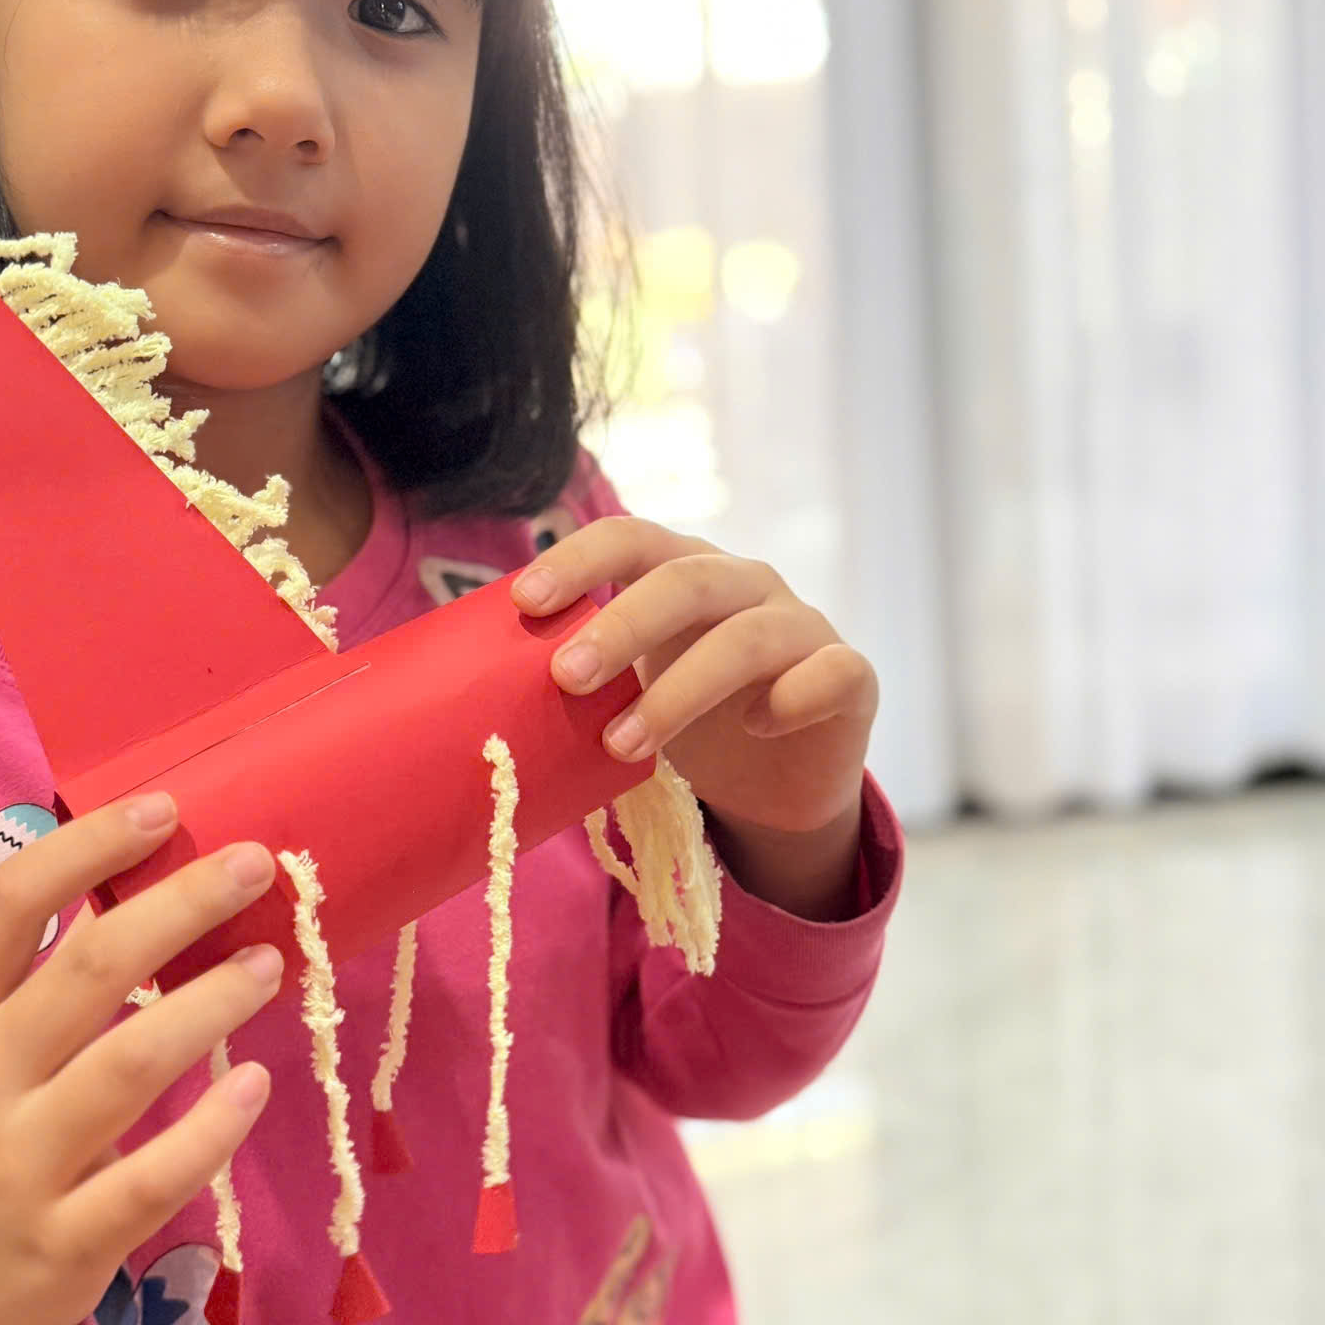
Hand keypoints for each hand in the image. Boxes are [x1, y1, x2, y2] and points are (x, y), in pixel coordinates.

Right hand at [0, 794, 280, 1324]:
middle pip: (86, 971)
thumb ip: (47, 974)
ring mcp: (16, 1166)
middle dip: (181, 906)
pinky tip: (255, 1083)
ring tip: (269, 962)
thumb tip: (157, 871)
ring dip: (210, 1002)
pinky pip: (155, 1176)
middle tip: (258, 864)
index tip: (164, 807)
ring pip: (128, 1066)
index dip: (85, 846)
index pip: (5, 906)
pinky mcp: (66, 1241)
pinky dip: (213, 1128)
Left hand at [513, 520, 877, 915]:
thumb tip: (471, 698)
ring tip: (623, 743)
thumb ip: (577, 678)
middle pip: (686, 579)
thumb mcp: (627, 694)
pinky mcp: (852, 676)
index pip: (631, 539)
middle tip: (564, 678)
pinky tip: (756, 729)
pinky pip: (831, 672)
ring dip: (681, 689)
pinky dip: (792, 697)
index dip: (579, 559)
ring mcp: (803, 626)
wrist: (778, 784)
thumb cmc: (690, 725)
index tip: (524, 600)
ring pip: (748, 635)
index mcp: (684, 572)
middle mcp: (746, 584)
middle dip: (621, 624)